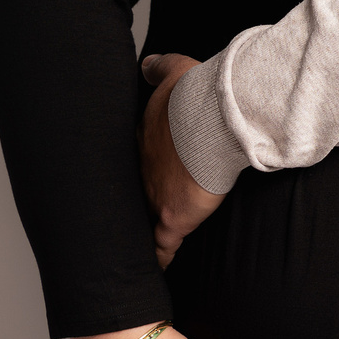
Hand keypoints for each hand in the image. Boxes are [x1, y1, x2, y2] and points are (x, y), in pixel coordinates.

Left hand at [140, 54, 222, 267]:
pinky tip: (154, 274)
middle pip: (128, 197)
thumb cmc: (198, 97)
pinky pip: (160, 250)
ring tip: (131, 258)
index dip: (131, 176)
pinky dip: (157, 262)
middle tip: (124, 224)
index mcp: (142, 142)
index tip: (131, 183)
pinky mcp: (172, 221)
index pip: (131, 164)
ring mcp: (153, 199)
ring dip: (138, 239)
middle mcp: (140, 173)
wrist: (213, 119)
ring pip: (139, 226)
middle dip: (127, 209)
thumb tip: (146, 64)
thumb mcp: (174, 72)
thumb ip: (159, 68)